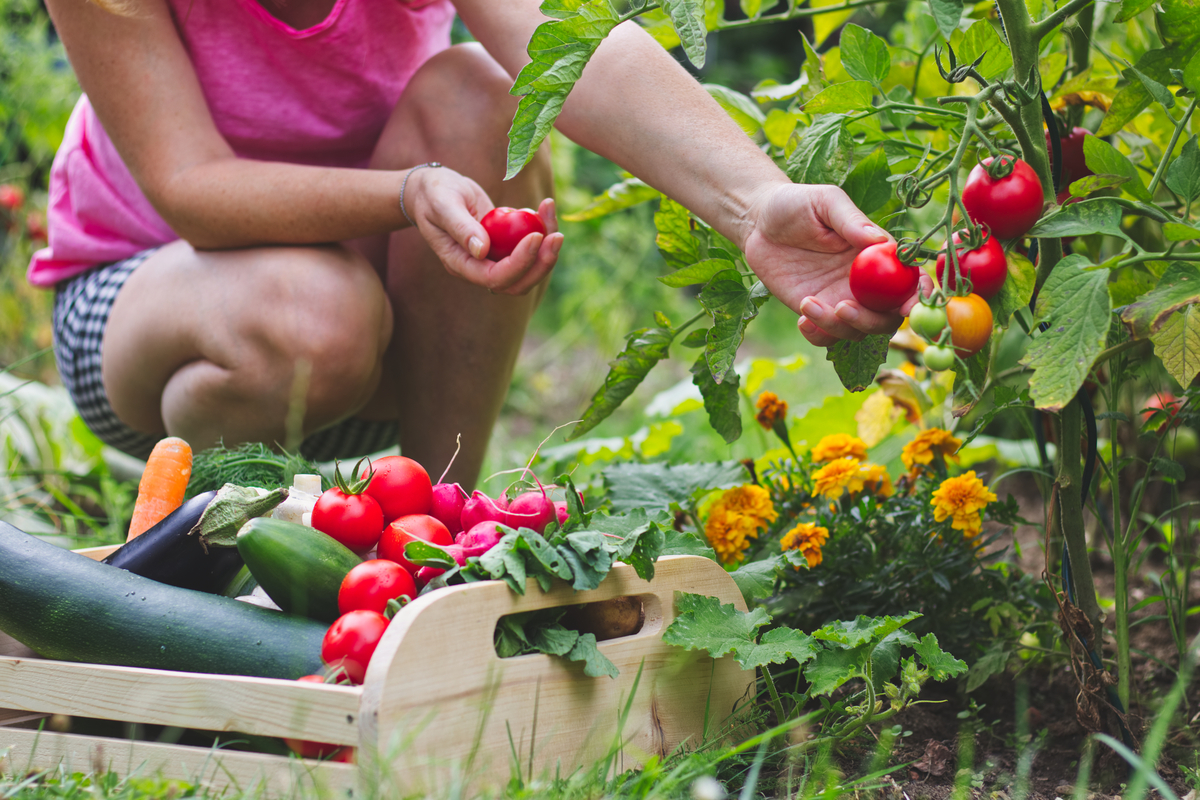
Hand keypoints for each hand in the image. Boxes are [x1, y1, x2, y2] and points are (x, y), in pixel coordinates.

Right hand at [404, 166, 562, 294]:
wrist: (435, 190)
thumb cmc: (434, 194)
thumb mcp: (442, 204)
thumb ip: (460, 227)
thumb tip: (481, 250)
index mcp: (460, 264)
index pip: (495, 278)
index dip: (519, 262)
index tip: (536, 235)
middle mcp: (479, 268)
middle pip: (517, 283)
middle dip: (542, 264)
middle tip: (557, 236)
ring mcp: (493, 258)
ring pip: (528, 269)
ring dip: (547, 249)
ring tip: (550, 212)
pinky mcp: (504, 246)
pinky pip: (530, 249)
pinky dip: (542, 230)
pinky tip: (543, 208)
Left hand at [742, 183, 926, 346]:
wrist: (759, 222)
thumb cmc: (797, 204)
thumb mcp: (825, 202)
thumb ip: (851, 221)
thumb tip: (879, 241)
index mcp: (878, 256)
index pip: (910, 280)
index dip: (919, 296)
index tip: (910, 306)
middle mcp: (866, 283)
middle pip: (887, 316)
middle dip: (872, 321)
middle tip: (842, 308)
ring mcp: (841, 299)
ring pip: (857, 331)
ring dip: (838, 327)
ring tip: (807, 303)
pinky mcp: (816, 311)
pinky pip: (827, 338)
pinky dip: (819, 336)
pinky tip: (801, 317)